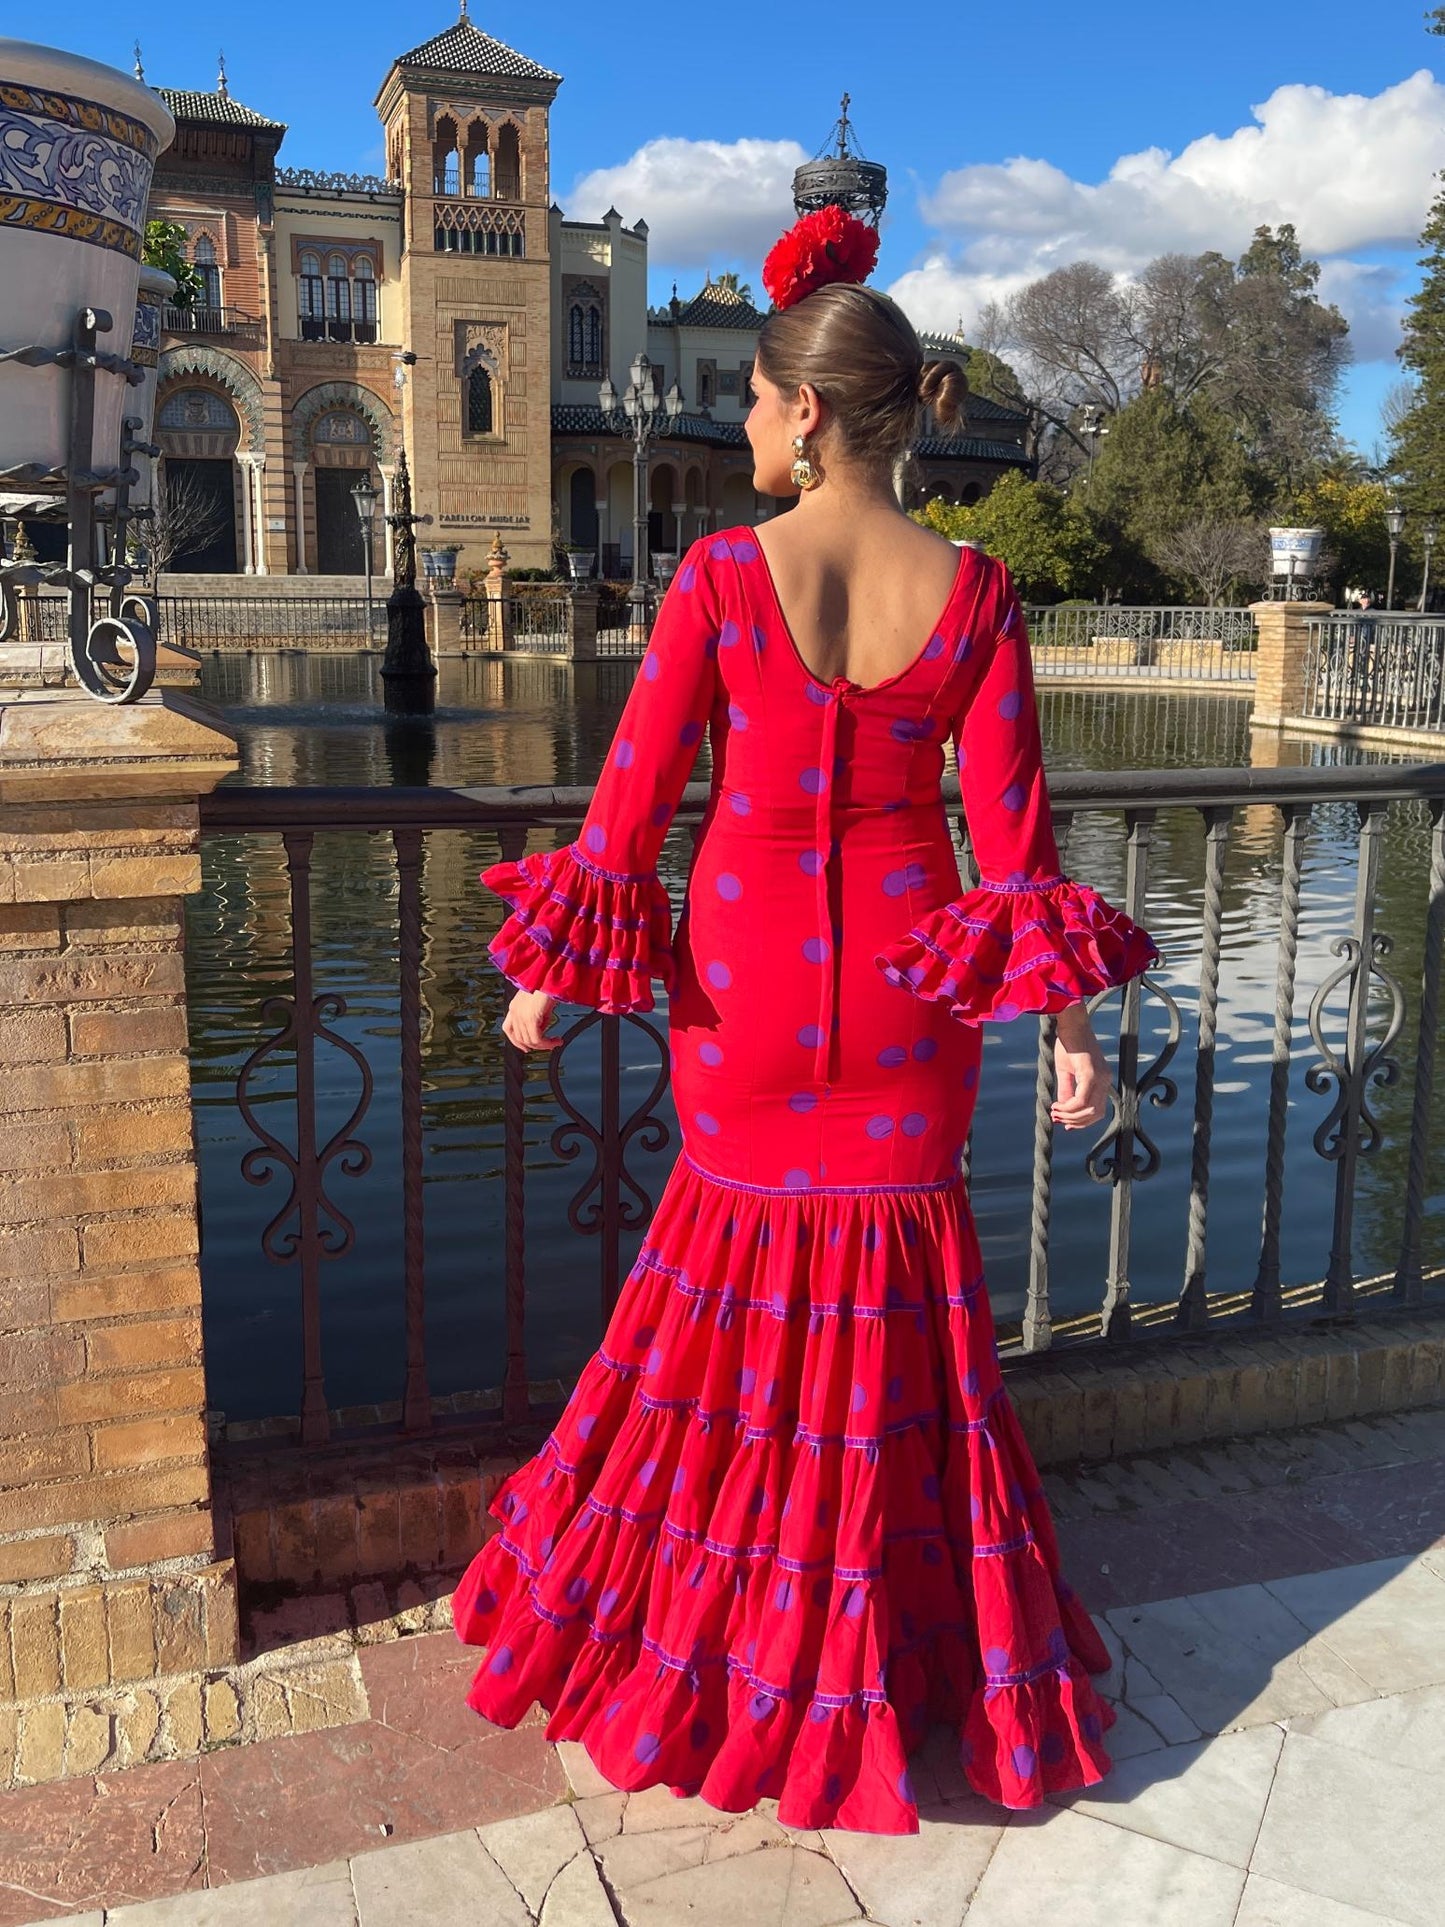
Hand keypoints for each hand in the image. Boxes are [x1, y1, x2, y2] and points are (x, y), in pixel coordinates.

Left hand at [502, 988, 562, 1051]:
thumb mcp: (540, 1004)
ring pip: (529, 1040)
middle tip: (549, 1045)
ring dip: (544, 1045)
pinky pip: (537, 1039)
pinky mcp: (530, 1018)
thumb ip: (538, 1017)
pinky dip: (547, 1044)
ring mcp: (521, 1015)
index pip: (508, 1029)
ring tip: (556, 1042)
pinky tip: (557, 1041)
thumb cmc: (548, 985)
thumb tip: (542, 1030)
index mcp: (514, 1006)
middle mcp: (514, 1012)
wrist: (551, 975)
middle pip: (520, 1038)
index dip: (516, 1041)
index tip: (527, 1048)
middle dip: (535, 1045)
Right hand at [1051, 1008, 1111, 1131]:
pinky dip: (1069, 1107)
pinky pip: (1082, 1099)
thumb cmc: (1068, 1043)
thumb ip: (1067, 1090)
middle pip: (1096, 1114)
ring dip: (1071, 1116)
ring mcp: (1100, 1077)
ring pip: (1090, 1109)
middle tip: (1057, 1118)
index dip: (1082, 1121)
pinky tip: (1058, 1105)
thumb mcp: (1066, 1071)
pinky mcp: (1090, 1072)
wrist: (1070, 1022)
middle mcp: (1105, 1080)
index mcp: (1102, 1080)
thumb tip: (1064, 1109)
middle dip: (1075, 1121)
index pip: (1097, 1110)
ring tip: (1055, 1112)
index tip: (1064, 1123)